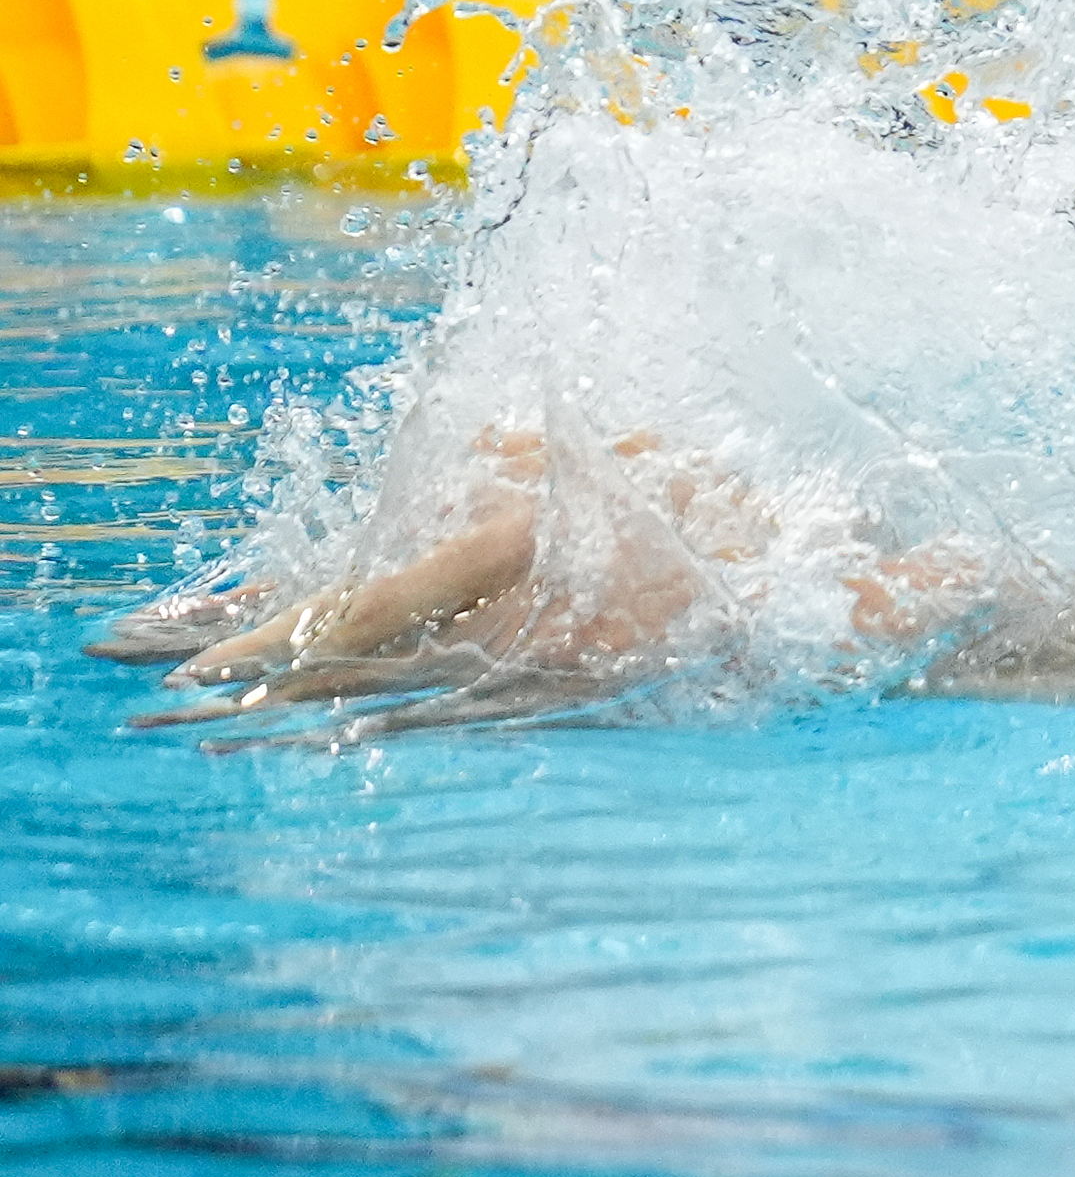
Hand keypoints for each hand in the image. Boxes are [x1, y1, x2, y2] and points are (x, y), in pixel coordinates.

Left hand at [120, 430, 735, 740]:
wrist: (804, 605)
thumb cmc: (720, 520)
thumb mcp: (625, 461)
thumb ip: (534, 459)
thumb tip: (465, 451)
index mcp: (515, 562)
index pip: (369, 604)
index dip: (279, 633)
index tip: (200, 658)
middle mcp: (507, 634)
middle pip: (362, 661)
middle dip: (264, 677)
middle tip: (169, 694)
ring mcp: (533, 678)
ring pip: (398, 691)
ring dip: (305, 703)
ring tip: (222, 718)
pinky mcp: (559, 699)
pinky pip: (452, 708)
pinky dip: (384, 714)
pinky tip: (334, 724)